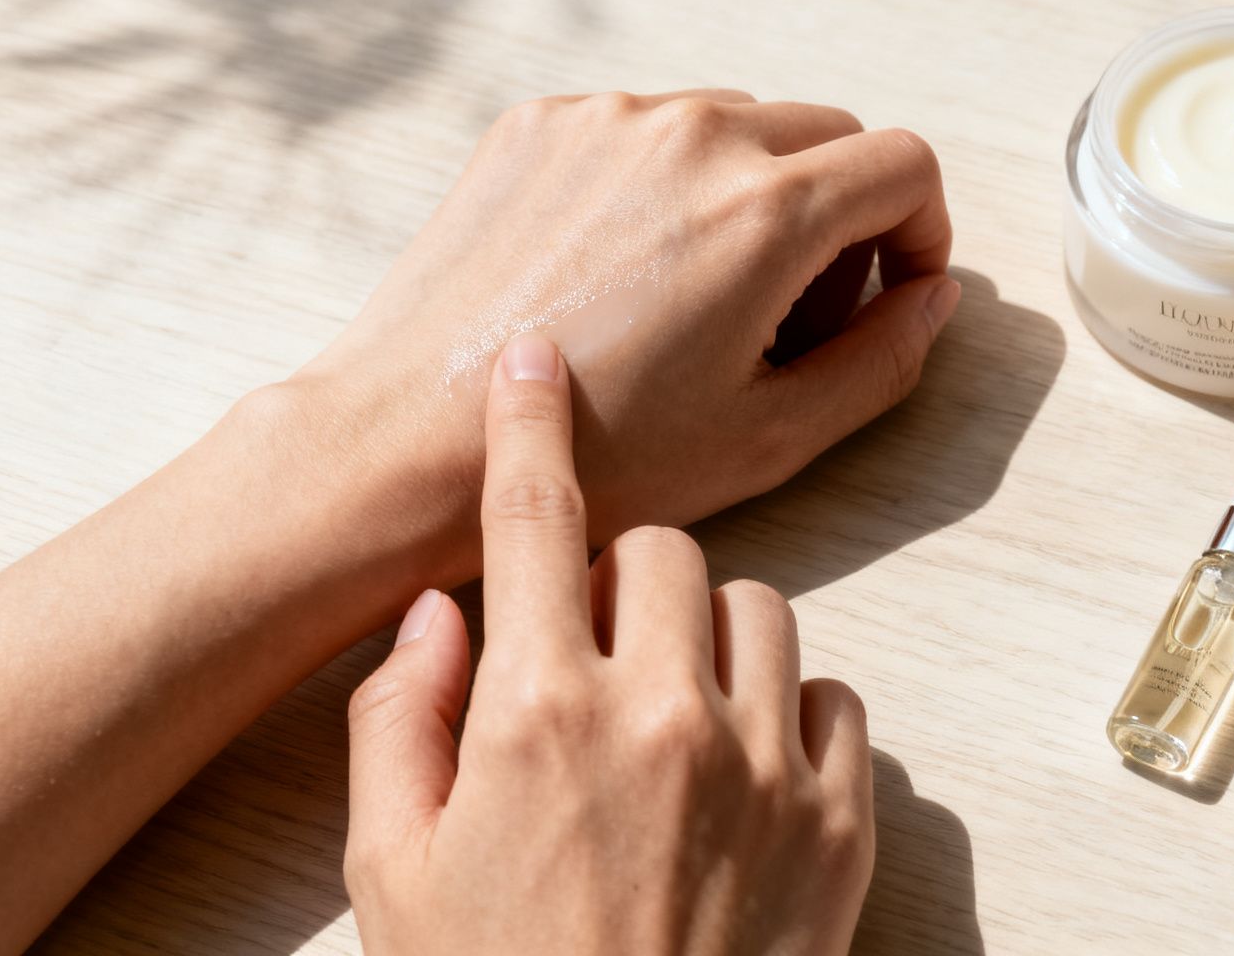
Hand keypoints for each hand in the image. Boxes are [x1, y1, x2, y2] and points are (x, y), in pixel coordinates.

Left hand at [299, 89, 955, 545]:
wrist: (416, 441)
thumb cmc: (599, 457)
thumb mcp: (774, 433)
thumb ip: (884, 358)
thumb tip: (931, 298)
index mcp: (766, 208)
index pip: (905, 164)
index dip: (922, 231)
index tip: (893, 290)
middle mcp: (693, 133)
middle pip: (830, 134)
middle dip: (845, 215)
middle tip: (799, 315)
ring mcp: (608, 118)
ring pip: (737, 124)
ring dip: (755, 192)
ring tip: (703, 300)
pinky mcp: (540, 124)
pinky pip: (646, 128)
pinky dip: (665, 183)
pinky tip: (623, 275)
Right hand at [344, 333, 875, 954]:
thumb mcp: (392, 876)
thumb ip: (399, 723)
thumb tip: (437, 613)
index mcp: (538, 717)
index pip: (529, 522)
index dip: (526, 425)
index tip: (536, 359)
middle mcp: (662, 717)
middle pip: (660, 549)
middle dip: (618, 576)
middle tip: (589, 651)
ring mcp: (764, 765)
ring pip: (757, 609)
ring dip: (705, 639)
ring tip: (668, 717)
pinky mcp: (840, 819)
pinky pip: (832, 700)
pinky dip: (788, 714)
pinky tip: (741, 773)